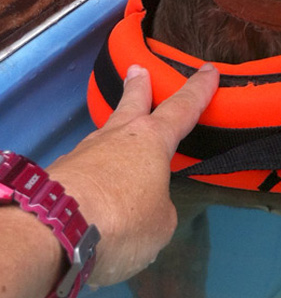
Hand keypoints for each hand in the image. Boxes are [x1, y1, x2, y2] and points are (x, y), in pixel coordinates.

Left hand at [48, 64, 218, 285]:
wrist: (55, 228)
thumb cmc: (123, 218)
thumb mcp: (160, 223)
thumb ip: (158, 207)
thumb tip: (142, 205)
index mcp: (151, 140)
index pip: (182, 108)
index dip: (198, 89)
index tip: (208, 69)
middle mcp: (117, 137)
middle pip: (131, 104)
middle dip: (138, 87)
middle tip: (136, 69)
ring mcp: (84, 152)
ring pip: (104, 137)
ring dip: (112, 136)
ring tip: (115, 148)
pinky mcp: (59, 174)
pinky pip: (84, 169)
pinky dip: (91, 174)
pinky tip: (88, 191)